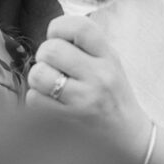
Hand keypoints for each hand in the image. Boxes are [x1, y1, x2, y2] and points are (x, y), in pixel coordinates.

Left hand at [27, 15, 152, 159]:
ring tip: (50, 82)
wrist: (128, 136)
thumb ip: (84, 43)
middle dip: (44, 55)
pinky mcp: (69, 121)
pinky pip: (35, 99)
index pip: (80, 27)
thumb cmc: (111, 93)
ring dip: (37, 77)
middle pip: (51, 49)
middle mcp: (99, 76)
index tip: (57, 37)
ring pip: (38, 75)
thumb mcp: (109, 61)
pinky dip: (37, 98)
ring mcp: (84, 100)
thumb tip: (51, 31)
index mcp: (108, 56)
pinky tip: (51, 101)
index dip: (59, 27)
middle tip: (52, 64)